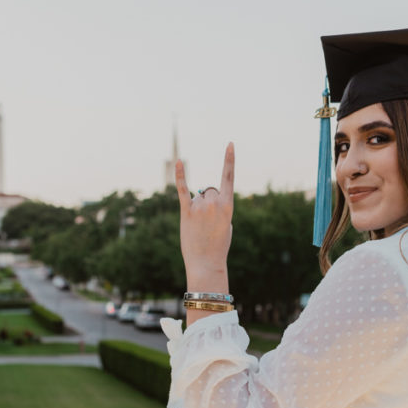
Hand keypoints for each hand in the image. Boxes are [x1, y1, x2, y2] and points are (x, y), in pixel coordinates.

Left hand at [175, 143, 234, 281]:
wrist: (206, 263)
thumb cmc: (218, 246)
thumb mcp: (226, 225)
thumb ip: (220, 207)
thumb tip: (205, 197)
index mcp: (228, 205)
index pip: (229, 177)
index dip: (229, 159)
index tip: (230, 144)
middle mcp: (213, 202)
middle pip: (209, 190)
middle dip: (208, 202)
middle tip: (207, 223)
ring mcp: (199, 207)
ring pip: (197, 196)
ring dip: (198, 207)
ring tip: (198, 226)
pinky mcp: (185, 212)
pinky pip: (182, 190)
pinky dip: (179, 175)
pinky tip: (178, 162)